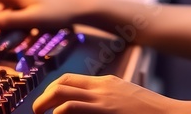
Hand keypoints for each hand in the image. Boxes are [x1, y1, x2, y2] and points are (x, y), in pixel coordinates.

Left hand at [31, 74, 179, 113]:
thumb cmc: (152, 113)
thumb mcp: (128, 101)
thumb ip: (109, 101)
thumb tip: (94, 108)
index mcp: (107, 83)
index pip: (70, 80)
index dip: (51, 90)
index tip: (45, 103)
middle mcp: (102, 88)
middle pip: (61, 84)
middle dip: (43, 97)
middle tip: (38, 111)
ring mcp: (103, 100)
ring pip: (62, 93)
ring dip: (45, 104)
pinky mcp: (105, 111)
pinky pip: (73, 107)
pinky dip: (59, 113)